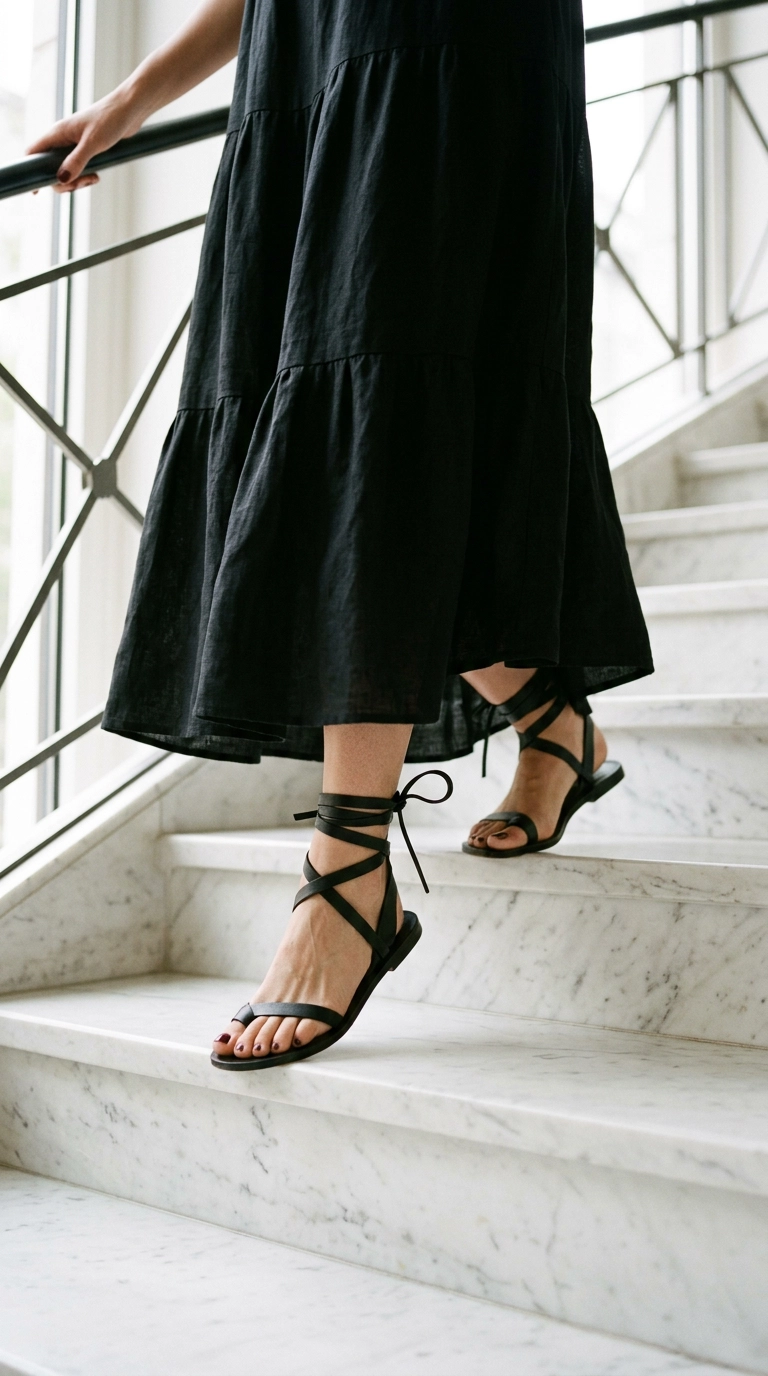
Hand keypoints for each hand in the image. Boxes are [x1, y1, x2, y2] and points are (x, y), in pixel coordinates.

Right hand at [26, 90, 146, 193]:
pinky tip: (96, 176)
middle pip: (50, 168)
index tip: (35, 191)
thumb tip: (61, 180)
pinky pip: (79, 168)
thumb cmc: (110, 120)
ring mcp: (74, 144)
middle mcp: (63, 139)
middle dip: (63, 181)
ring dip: (77, 180)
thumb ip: (77, 162)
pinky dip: (85, 176)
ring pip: (66, 170)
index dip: (31, 171)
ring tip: (93, 179)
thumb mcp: (93, 143)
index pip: (34, 152)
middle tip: (81, 184)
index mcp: (58, 133)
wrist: (130, 109)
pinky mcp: (87, 149)